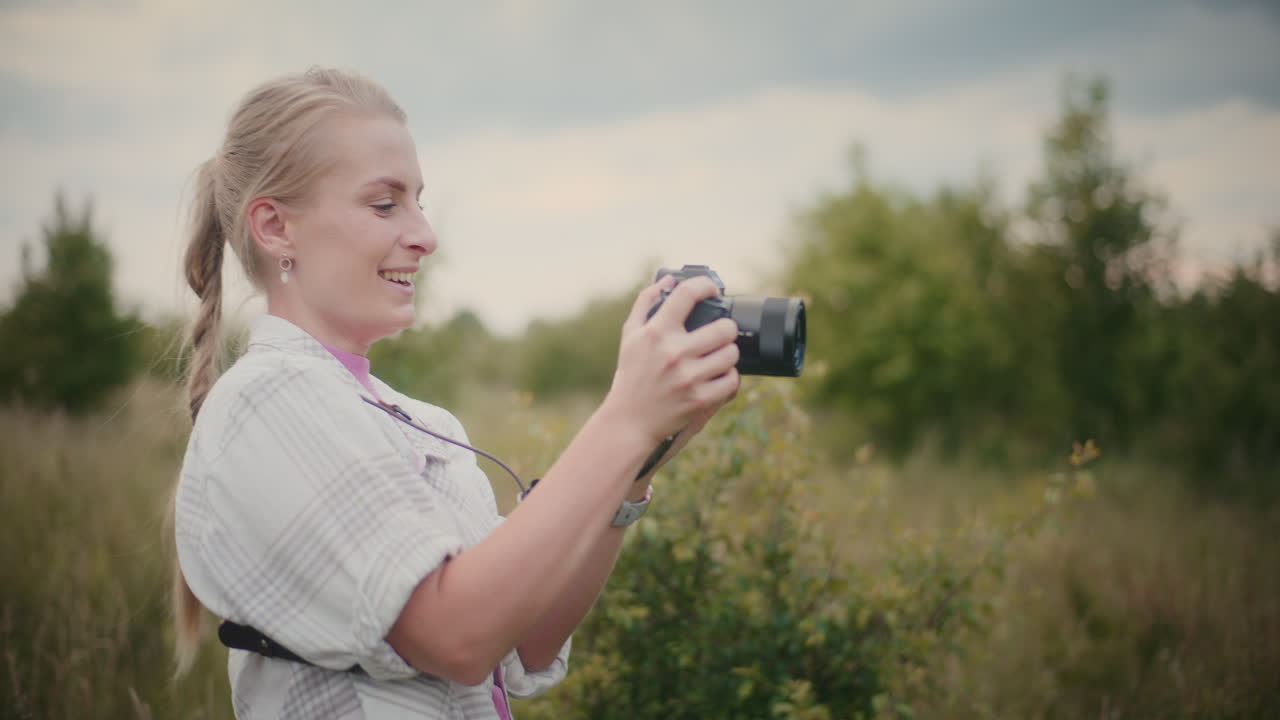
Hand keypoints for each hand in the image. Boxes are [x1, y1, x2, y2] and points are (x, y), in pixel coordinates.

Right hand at [601, 275, 740, 447]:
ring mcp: (688, 377)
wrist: (628, 422)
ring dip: (728, 354)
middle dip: (725, 328)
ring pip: (732, 354)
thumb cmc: (631, 376)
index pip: (688, 294)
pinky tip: (716, 378)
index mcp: (656, 332)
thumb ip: (646, 303)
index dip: (706, 285)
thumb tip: (668, 279)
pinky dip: (728, 378)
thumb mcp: (630, 336)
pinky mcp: (699, 400)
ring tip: (717, 357)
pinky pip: (732, 380)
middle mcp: (673, 352)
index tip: (713, 290)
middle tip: (719, 333)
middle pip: (724, 327)